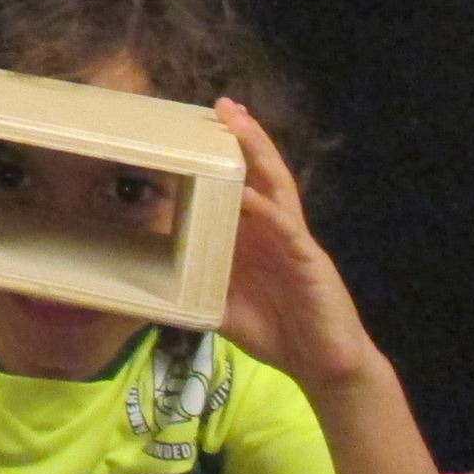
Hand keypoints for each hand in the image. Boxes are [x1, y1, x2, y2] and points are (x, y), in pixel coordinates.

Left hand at [216, 98, 380, 390]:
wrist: (325, 367)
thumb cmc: (278, 333)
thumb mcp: (224, 308)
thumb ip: (194, 291)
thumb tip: (148, 289)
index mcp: (256, 236)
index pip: (238, 186)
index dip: (222, 158)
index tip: (197, 129)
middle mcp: (275, 229)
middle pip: (260, 173)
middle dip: (243, 138)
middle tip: (222, 105)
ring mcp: (294, 241)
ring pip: (276, 186)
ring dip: (258, 152)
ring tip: (239, 122)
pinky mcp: (308, 261)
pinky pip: (286, 227)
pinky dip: (265, 208)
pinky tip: (247, 192)